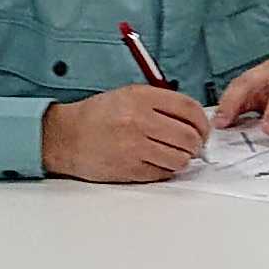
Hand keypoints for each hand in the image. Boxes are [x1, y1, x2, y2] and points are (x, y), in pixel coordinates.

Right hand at [42, 82, 209, 182]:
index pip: (188, 109)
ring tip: (172, 154)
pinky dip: (166, 169)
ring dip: (182, 159)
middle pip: (189, 137)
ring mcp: (135, 147)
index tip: (203, 129)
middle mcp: (139, 121)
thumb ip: (161, 104)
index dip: (203, 122)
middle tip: (192, 145)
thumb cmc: (97, 116)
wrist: (66, 136)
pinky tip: (157, 161)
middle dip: (196, 144)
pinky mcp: (130, 169)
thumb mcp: (128, 95)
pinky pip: (163, 173)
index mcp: (141, 98)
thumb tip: (194, 120)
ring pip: (180, 159)